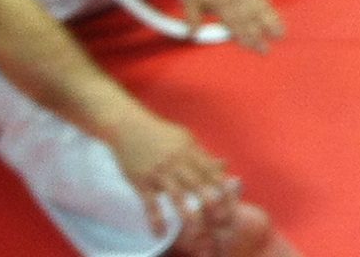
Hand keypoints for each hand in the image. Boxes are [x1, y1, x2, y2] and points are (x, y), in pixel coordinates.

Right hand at [109, 112, 241, 246]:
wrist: (128, 126)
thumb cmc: (159, 134)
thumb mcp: (184, 139)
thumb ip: (203, 154)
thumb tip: (224, 165)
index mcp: (189, 150)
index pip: (211, 171)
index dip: (222, 187)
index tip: (232, 203)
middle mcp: (177, 161)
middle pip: (197, 183)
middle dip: (211, 201)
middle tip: (221, 220)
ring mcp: (158, 171)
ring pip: (176, 194)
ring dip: (187, 213)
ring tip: (195, 232)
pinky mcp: (141, 180)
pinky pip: (150, 202)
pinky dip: (155, 218)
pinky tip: (160, 233)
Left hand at [181, 0, 284, 53]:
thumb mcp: (191, 0)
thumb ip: (193, 18)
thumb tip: (193, 35)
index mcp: (222, 2)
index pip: (234, 23)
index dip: (243, 36)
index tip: (251, 48)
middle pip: (249, 20)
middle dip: (258, 36)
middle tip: (265, 50)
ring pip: (260, 10)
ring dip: (271, 23)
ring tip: (280, 35)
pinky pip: (264, 1)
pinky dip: (271, 12)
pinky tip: (278, 20)